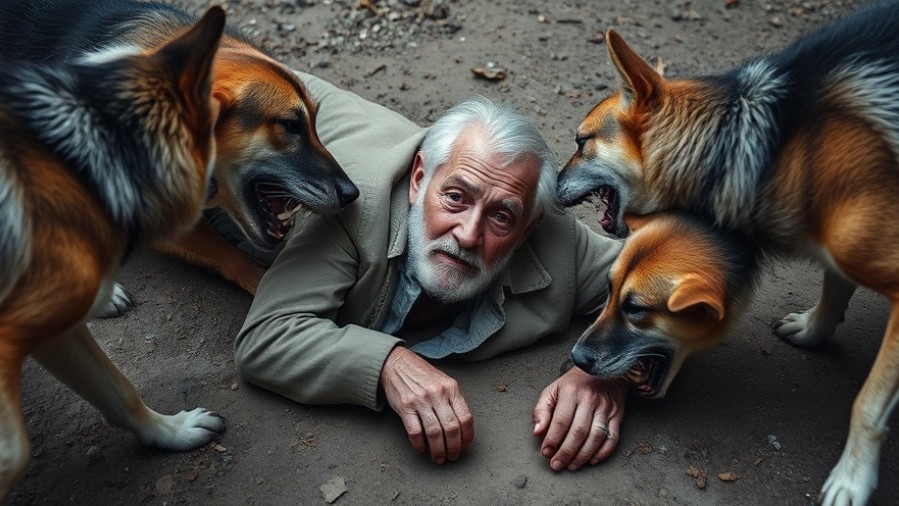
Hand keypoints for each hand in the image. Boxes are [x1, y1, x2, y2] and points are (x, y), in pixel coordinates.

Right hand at [379, 346, 474, 463]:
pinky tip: (422, 449)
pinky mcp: (405, 407)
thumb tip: (463, 426)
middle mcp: (437, 394)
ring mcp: (420, 400)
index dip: (467, 437)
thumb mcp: (444, 382)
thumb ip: (454, 400)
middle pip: (452, 428)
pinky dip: (419, 445)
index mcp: (451, 388)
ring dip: (438, 450)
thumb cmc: (423, 376)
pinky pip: (415, 432)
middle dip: (454, 448)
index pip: (466, 417)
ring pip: (434, 433)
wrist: (397, 365)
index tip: (465, 446)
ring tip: (439, 458)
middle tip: (453, 456)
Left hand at [532, 367, 627, 470]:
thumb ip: (541, 410)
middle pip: (578, 432)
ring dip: (583, 456)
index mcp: (571, 392)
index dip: (552, 440)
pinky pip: (612, 438)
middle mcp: (590, 400)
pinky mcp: (617, 415)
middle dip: (566, 452)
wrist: (603, 369)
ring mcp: (606, 408)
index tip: (546, 452)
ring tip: (572, 466)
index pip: (561, 421)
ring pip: (595, 437)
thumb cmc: (574, 384)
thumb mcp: (552, 391)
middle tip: (556, 464)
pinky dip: (603, 452)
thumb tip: (537, 432)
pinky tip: (592, 460)